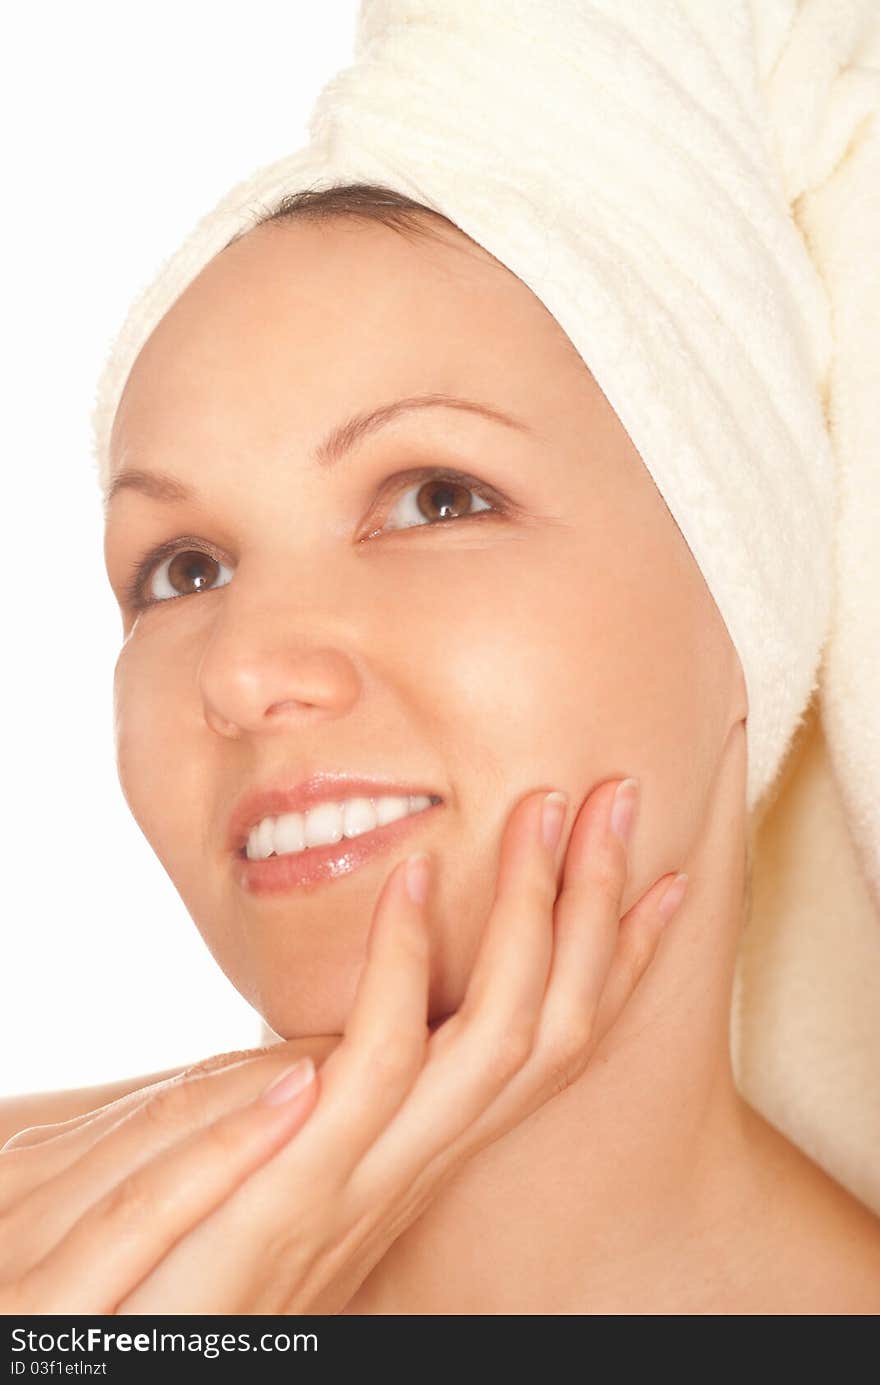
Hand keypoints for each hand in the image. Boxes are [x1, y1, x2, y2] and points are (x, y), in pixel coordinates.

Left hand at [0, 777, 687, 1313]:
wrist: (157, 1355)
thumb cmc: (206, 1255)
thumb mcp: (293, 1154)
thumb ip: (334, 1093)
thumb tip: (352, 1019)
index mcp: (429, 1149)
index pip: (555, 1045)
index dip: (619, 962)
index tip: (665, 879)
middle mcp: (426, 1162)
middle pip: (555, 1022)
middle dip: (597, 907)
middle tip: (619, 798)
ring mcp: (376, 1175)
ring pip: (504, 1033)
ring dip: (532, 914)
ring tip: (543, 810)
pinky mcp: (305, 1184)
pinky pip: (384, 1055)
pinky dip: (403, 955)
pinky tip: (411, 871)